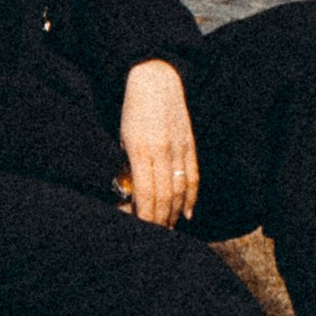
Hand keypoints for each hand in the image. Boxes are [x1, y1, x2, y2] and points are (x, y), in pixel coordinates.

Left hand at [117, 60, 199, 227]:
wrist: (155, 80)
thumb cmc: (132, 111)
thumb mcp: (123, 138)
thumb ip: (128, 166)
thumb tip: (130, 195)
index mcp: (140, 150)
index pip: (145, 194)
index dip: (144, 216)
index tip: (141, 229)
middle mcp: (162, 151)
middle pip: (164, 196)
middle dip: (159, 220)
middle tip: (154, 235)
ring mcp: (179, 148)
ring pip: (180, 190)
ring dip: (174, 213)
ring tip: (168, 228)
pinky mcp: (189, 144)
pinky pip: (192, 176)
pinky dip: (191, 197)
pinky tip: (187, 214)